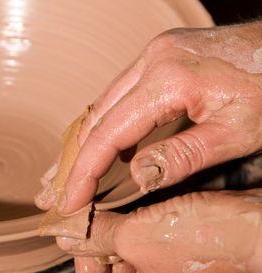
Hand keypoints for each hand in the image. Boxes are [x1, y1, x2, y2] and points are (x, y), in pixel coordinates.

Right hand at [36, 21, 261, 213]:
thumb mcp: (237, 132)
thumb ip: (183, 156)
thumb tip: (137, 177)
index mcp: (169, 78)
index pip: (109, 134)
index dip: (84, 172)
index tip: (70, 202)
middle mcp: (152, 60)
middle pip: (95, 118)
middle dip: (70, 161)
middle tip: (49, 194)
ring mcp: (154, 56)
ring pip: (102, 105)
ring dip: (81, 143)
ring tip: (58, 175)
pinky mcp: (160, 59)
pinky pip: (119, 95)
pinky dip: (103, 126)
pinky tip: (92, 147)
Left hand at [75, 190, 261, 272]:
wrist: (261, 232)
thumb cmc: (202, 242)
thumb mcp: (134, 235)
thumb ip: (95, 237)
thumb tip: (68, 235)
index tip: (87, 247)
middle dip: (106, 258)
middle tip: (103, 228)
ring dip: (128, 249)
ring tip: (126, 220)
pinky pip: (162, 271)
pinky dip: (150, 248)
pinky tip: (151, 221)